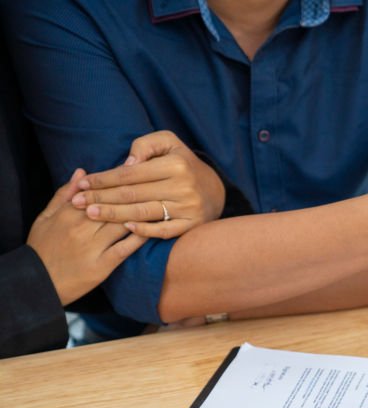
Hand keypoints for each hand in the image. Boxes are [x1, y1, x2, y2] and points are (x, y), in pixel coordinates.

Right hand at [27, 169, 147, 304]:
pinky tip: (152, 229)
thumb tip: (81, 172)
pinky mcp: (102, 265)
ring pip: (120, 224)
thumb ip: (63, 194)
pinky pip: (124, 248)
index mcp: (67, 213)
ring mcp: (92, 246)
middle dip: (132, 193)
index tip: (134, 168)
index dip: (116, 180)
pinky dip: (139, 237)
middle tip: (153, 182)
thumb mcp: (45, 218)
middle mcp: (81, 227)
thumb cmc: (41, 247)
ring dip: (139, 213)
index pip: (96, 191)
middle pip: (111, 205)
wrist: (38, 282)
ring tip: (158, 202)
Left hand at [70, 130, 225, 238]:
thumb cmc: (183, 163)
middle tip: (78, 202)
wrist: (215, 189)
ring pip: (143, 213)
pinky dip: (143, 231)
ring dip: (114, 214)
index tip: (83, 184)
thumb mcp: (168, 142)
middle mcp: (183, 187)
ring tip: (91, 213)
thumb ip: (144, 146)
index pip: (131, 173)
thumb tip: (126, 164)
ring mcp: (188, 209)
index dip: (104, 179)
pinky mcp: (191, 225)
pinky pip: (163, 231)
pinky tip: (124, 227)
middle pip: (133, 194)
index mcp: (176, 165)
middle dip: (102, 198)